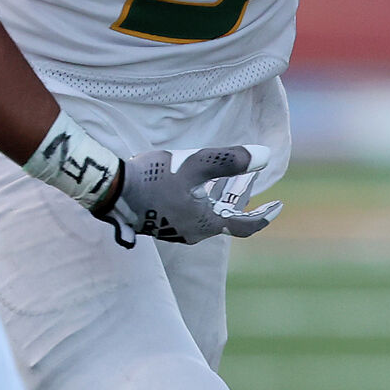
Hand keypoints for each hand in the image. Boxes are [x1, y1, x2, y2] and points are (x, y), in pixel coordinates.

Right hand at [106, 144, 282, 245]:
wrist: (112, 190)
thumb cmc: (154, 177)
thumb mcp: (197, 164)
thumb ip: (232, 161)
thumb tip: (266, 157)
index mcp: (206, 223)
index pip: (245, 226)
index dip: (264, 216)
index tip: (278, 206)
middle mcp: (193, 232)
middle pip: (227, 218)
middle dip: (241, 199)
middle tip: (248, 179)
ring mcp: (176, 230)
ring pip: (208, 215)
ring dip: (221, 198)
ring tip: (227, 178)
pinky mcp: (162, 224)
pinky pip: (192, 214)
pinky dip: (203, 200)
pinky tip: (198, 184)